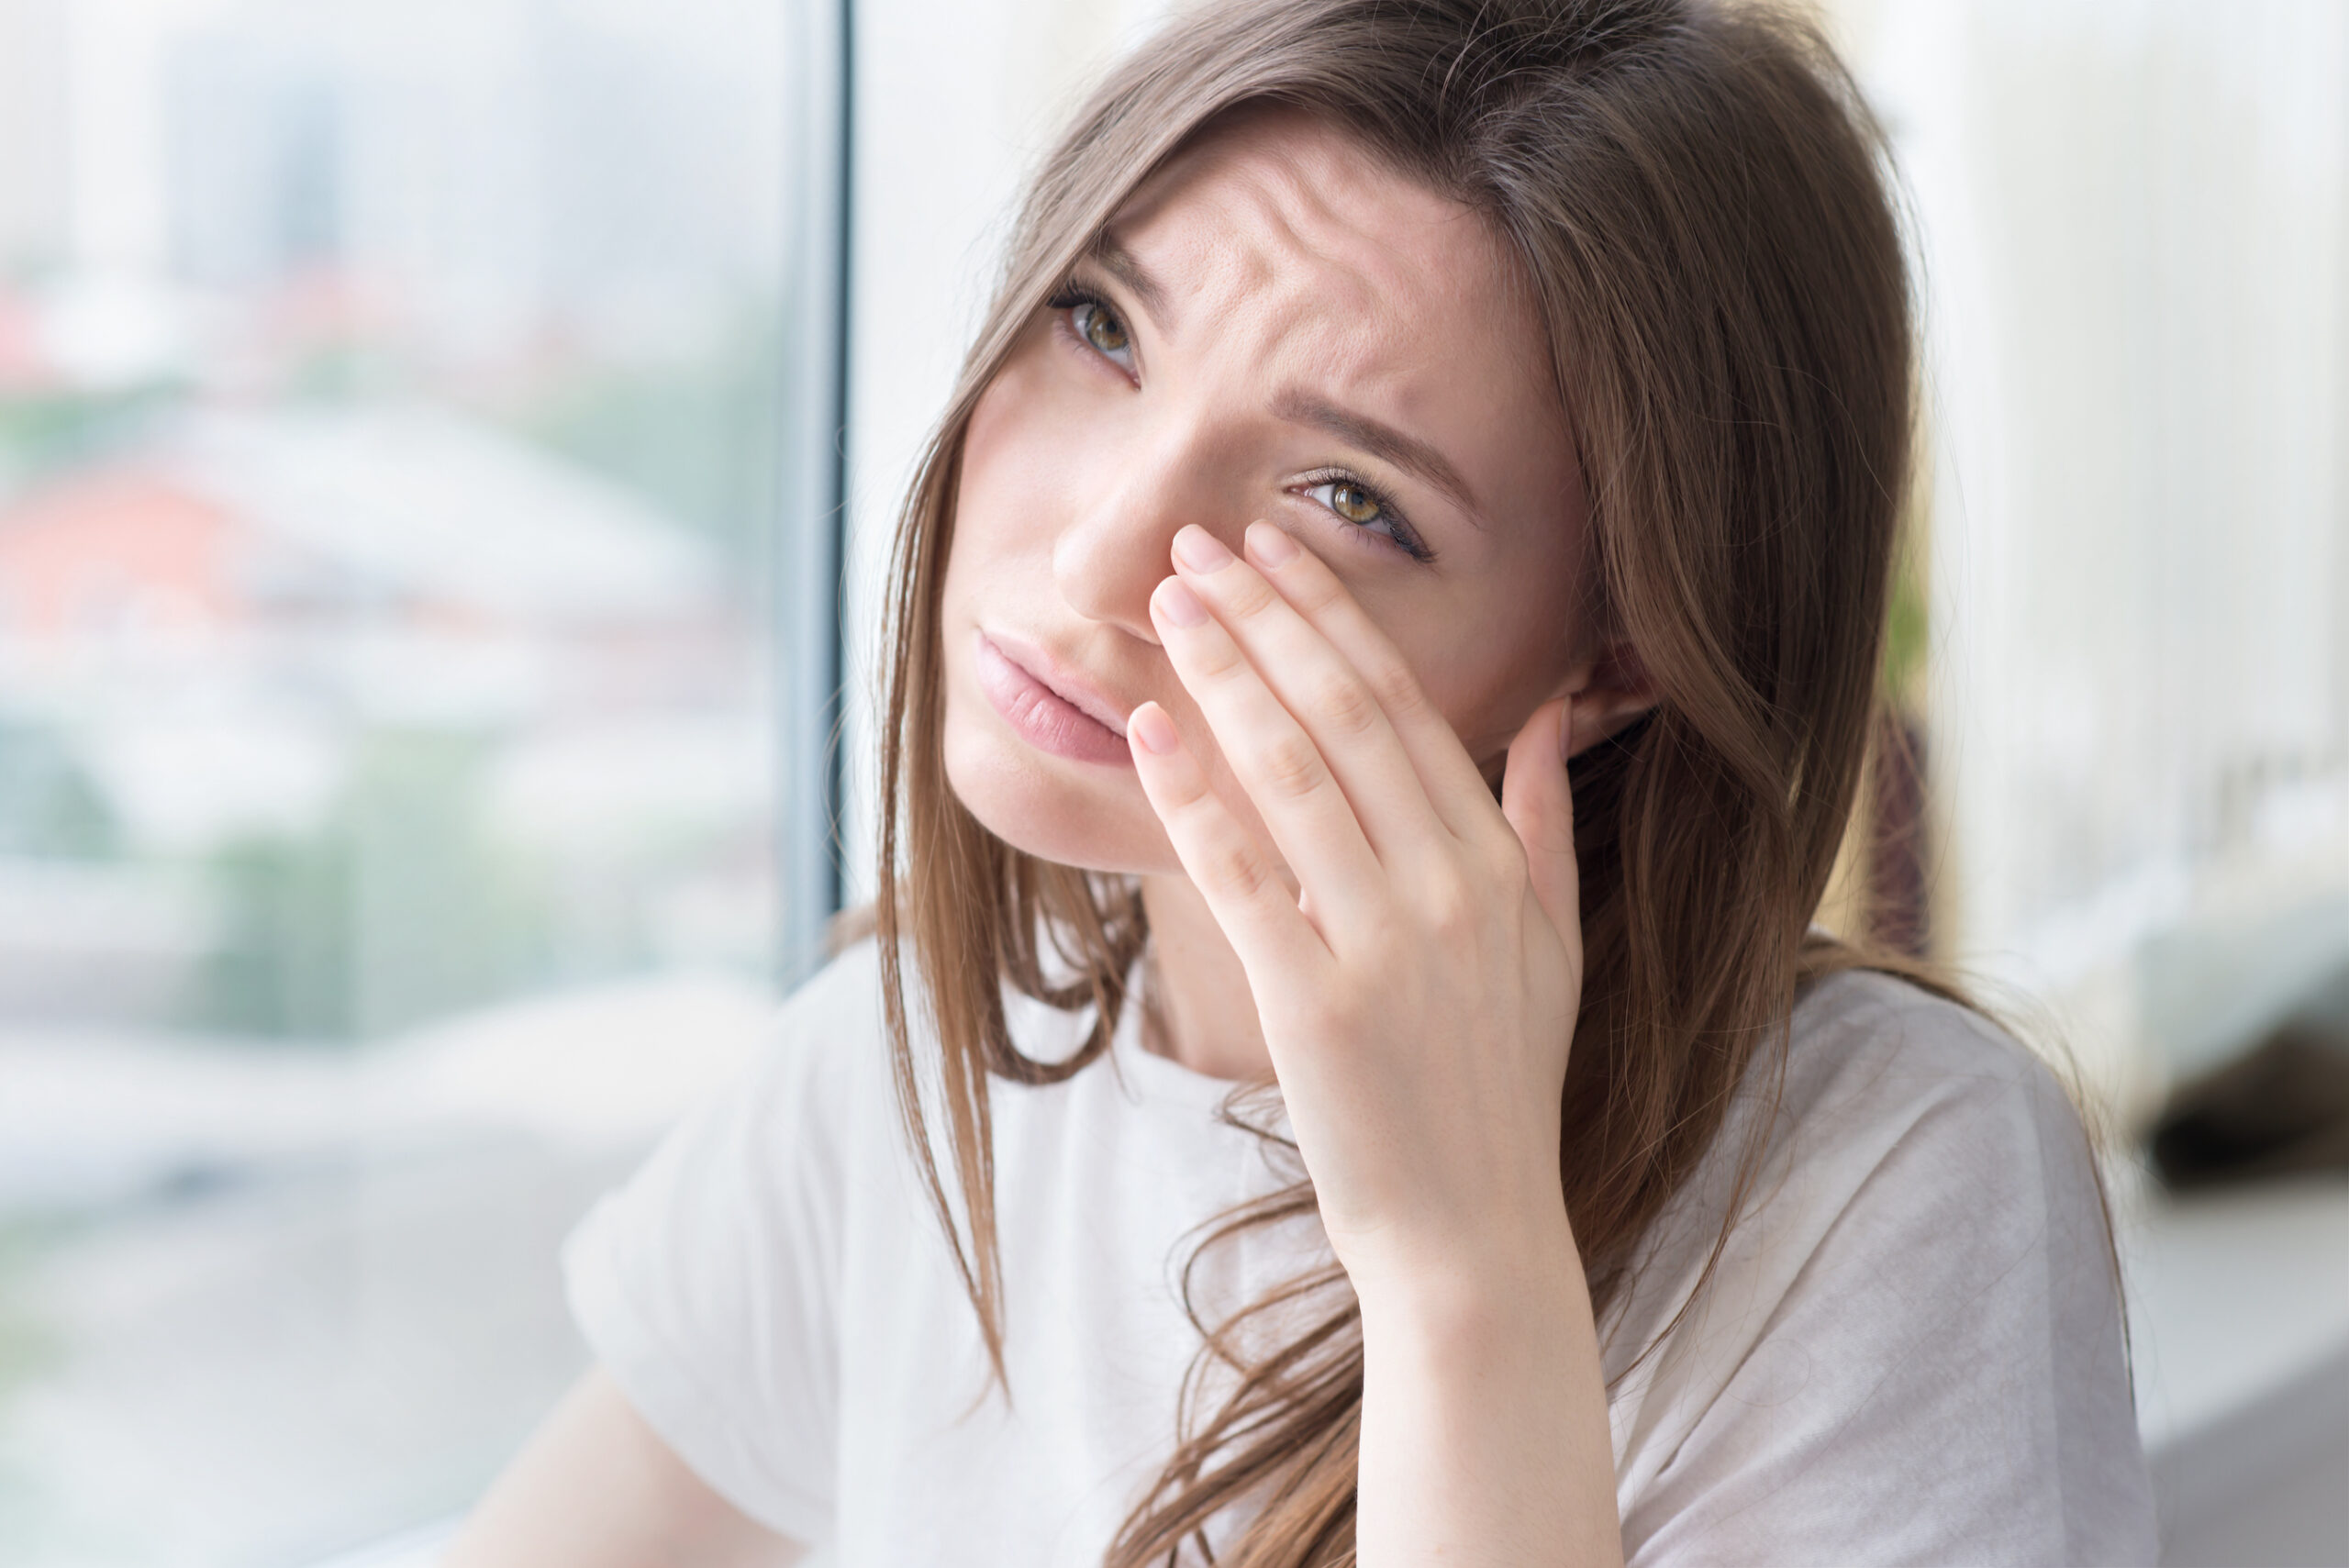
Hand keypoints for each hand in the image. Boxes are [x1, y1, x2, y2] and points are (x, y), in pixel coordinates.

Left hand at [1126, 521, 1585, 1295]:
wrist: (1474, 1234)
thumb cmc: (1502, 1088)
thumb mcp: (1553, 947)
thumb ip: (1544, 820)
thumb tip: (1553, 709)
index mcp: (1496, 865)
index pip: (1408, 707)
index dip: (1335, 619)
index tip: (1278, 549)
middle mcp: (1448, 889)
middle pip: (1345, 717)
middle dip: (1267, 617)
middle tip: (1198, 543)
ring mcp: (1382, 946)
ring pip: (1293, 774)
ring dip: (1225, 675)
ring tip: (1168, 603)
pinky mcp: (1314, 1006)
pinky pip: (1242, 876)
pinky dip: (1193, 793)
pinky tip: (1148, 727)